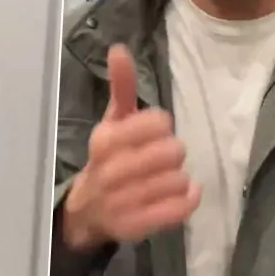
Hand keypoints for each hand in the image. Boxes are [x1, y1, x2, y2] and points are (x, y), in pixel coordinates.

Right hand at [62, 44, 199, 249]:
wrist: (87, 210)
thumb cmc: (107, 157)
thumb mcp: (112, 120)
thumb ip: (121, 86)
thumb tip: (119, 48)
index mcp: (104, 140)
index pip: (156, 123)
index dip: (162, 124)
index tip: (155, 129)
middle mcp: (111, 171)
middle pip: (172, 152)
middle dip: (173, 151)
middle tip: (164, 155)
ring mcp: (123, 202)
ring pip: (177, 181)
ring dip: (179, 177)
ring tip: (168, 175)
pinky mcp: (136, 227)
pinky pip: (178, 209)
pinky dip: (187, 199)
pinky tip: (183, 192)